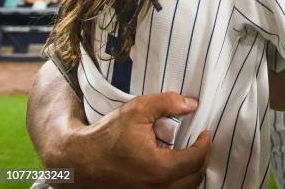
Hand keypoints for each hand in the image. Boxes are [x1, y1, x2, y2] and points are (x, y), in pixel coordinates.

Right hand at [52, 92, 209, 187]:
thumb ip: (167, 103)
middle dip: (202, 159)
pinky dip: (178, 182)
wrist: (78, 161)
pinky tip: (175, 168)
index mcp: (159, 168)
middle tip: (201, 143)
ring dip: (192, 173)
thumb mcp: (137, 110)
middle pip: (195, 178)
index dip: (205, 144)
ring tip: (191, 155)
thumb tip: (192, 104)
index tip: (206, 132)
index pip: (197, 159)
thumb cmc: (106, 136)